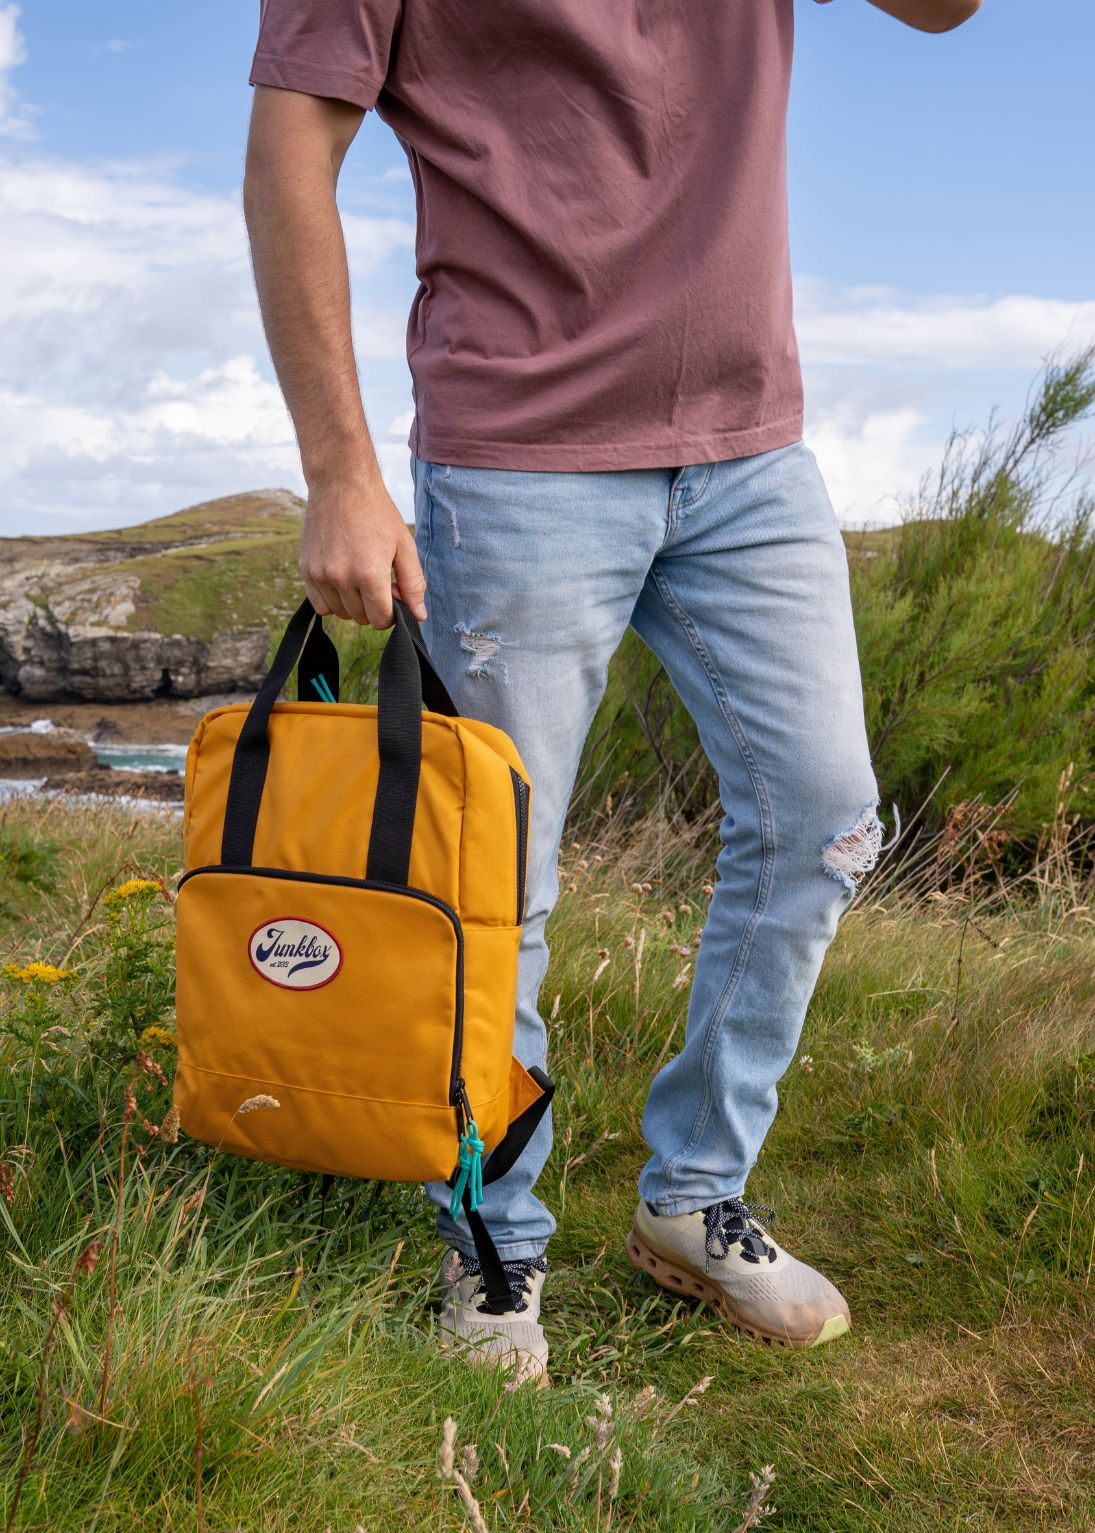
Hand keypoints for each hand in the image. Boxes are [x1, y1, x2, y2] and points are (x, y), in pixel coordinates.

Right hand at [299, 467, 427, 629]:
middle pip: (362, 618)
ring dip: (354, 604)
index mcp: (369, 574)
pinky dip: (333, 601)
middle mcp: (341, 578)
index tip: (394, 595)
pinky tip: (343, 580)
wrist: (341, 483)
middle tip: (379, 580)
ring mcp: (320, 575)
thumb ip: (413, 584)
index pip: (381, 619)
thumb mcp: (404, 545)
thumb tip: (418, 616)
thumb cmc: (377, 513)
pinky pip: (320, 605)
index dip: (392, 613)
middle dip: (374, 606)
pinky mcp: (306, 570)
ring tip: (360, 577)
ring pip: (341, 613)